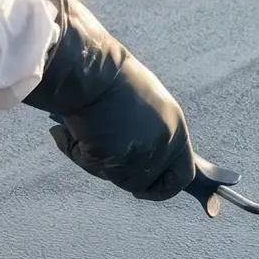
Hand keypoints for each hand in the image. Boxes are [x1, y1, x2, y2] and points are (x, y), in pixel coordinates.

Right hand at [21, 0, 197, 201]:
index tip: (150, 189)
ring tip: (89, 131)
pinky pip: (94, 167)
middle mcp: (164, 144)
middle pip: (149, 184)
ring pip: (119, 178)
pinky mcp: (114, 158)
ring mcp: (141, 153)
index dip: (166, 187)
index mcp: (175, 127)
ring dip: (101, 163)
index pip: (184, 174)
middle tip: (108, 164)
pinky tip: (74, 129)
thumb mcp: (144, 107)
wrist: (90, 68)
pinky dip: (78, 153)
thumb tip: (141, 167)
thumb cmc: (111, 81)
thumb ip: (149, 136)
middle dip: (129, 181)